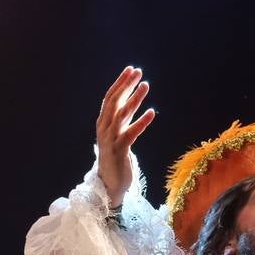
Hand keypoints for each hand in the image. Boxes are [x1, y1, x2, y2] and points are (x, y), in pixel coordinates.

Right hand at [97, 66, 155, 207]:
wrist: (110, 184)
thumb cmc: (116, 157)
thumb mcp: (117, 133)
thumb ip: (121, 117)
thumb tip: (129, 99)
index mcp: (103, 124)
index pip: (109, 99)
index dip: (120, 83)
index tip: (131, 70)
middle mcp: (104, 129)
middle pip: (113, 103)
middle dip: (125, 86)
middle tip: (138, 72)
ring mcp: (110, 140)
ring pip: (121, 115)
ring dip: (133, 99)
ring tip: (146, 86)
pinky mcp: (119, 152)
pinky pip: (130, 134)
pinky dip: (141, 122)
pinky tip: (151, 113)